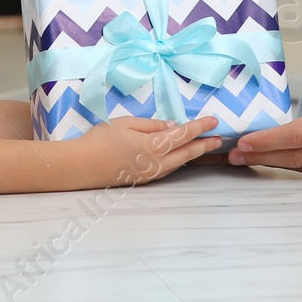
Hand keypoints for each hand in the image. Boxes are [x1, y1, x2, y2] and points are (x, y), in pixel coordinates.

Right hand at [78, 115, 220, 185]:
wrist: (83, 166)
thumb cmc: (101, 140)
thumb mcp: (127, 123)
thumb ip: (152, 125)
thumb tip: (172, 126)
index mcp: (154, 145)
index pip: (183, 134)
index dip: (200, 127)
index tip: (214, 121)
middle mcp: (157, 163)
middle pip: (188, 153)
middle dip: (205, 145)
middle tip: (219, 139)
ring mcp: (151, 174)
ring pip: (180, 163)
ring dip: (194, 154)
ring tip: (205, 146)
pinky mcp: (144, 179)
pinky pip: (169, 168)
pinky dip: (180, 160)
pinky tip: (181, 155)